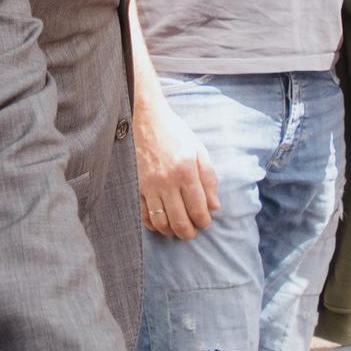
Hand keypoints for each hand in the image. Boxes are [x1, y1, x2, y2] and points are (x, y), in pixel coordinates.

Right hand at [136, 92, 219, 238]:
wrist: (144, 118)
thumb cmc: (174, 133)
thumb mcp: (198, 150)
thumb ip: (208, 178)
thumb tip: (214, 205)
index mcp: (185, 171)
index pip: (198, 209)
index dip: (203, 221)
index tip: (205, 221)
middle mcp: (166, 181)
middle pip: (179, 221)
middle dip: (189, 232)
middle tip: (192, 231)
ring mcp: (148, 185)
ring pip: (160, 222)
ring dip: (171, 231)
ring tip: (177, 230)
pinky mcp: (135, 186)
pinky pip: (143, 214)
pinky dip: (152, 224)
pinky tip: (160, 223)